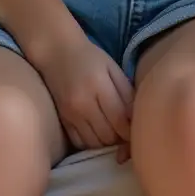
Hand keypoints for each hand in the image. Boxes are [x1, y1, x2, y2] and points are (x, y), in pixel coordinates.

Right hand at [34, 32, 133, 161]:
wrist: (56, 52)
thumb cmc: (89, 57)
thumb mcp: (112, 67)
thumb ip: (126, 91)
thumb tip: (136, 117)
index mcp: (99, 86)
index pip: (119, 119)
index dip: (131, 129)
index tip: (138, 128)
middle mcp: (83, 104)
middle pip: (107, 135)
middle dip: (120, 137)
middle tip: (127, 131)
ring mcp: (70, 114)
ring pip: (94, 143)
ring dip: (107, 142)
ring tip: (114, 132)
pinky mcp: (62, 120)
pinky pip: (80, 142)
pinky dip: (92, 142)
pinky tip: (98, 133)